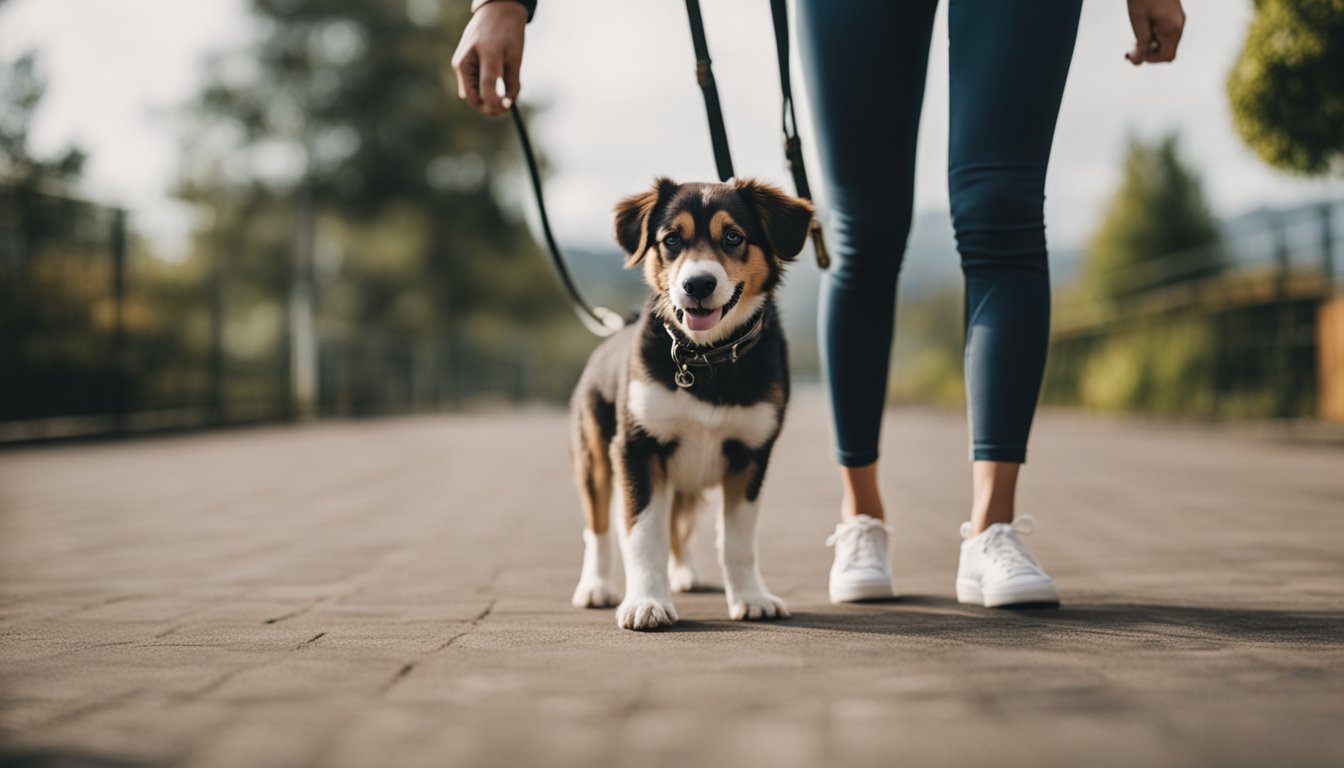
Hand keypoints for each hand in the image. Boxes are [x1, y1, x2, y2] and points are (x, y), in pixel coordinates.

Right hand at [451, 1, 527, 116]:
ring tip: (501, 93)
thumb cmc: (508, 32)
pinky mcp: (460, 65)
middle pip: (472, 98)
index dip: (497, 105)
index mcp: (483, 56)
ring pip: (470, 94)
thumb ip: (512, 82)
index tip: (507, 108)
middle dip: (488, 107)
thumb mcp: (515, 58)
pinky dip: (481, 90)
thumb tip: (508, 104)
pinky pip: (470, 86)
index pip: (486, 90)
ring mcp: (460, 64)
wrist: (496, 11)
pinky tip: (493, 84)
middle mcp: (465, 62)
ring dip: (484, 99)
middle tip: (504, 109)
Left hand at [1125, 0, 1184, 64]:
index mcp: (1172, 28)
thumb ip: (1140, 42)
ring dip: (1149, 46)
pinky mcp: (1173, 15)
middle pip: (1167, 51)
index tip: (1135, 53)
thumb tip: (1139, 61)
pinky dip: (1153, 37)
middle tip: (1129, 50)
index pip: (1167, 56)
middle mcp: (1179, 25)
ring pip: (1165, 43)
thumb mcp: (1138, 21)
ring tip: (1133, 41)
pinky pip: (1165, 33)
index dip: (1150, 59)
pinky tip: (1141, 31)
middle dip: (1148, 53)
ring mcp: (1177, 20)